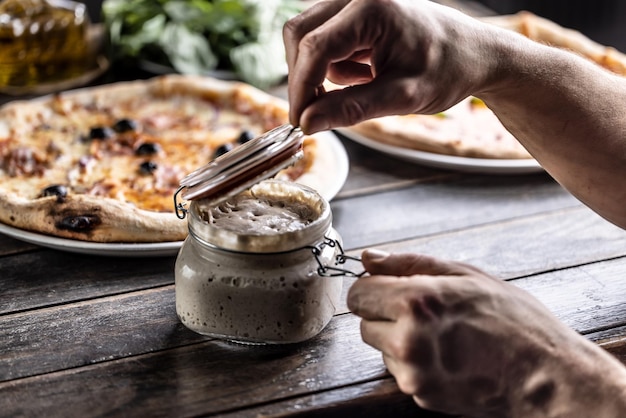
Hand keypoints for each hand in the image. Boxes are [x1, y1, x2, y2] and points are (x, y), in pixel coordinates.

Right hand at [283, 0, 496, 132]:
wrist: (474, 54)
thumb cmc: (448, 70)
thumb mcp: (402, 97)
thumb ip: (351, 109)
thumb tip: (308, 123)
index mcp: (372, 8)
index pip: (315, 47)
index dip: (301, 88)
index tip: (300, 122)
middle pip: (300, 35)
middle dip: (304, 78)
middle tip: (316, 114)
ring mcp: (354, 2)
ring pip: (308, 38)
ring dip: (320, 73)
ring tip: (361, 89)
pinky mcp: (354, 15)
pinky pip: (325, 41)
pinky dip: (335, 67)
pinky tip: (366, 77)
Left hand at [347, 249, 625, 416]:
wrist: (548, 377)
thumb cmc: (514, 320)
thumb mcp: (465, 275)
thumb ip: (408, 263)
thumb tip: (367, 258)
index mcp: (416, 303)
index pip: (357, 294)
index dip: (373, 287)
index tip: (389, 287)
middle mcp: (407, 341)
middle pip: (363, 322)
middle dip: (384, 312)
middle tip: (422, 310)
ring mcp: (413, 374)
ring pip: (381, 347)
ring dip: (398, 337)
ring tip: (441, 333)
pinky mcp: (420, 396)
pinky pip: (400, 370)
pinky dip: (414, 361)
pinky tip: (448, 355)